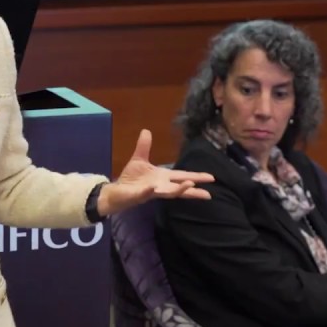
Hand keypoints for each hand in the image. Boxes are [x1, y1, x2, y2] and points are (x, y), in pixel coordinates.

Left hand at [95, 130, 214, 216]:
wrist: (115, 191)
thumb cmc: (130, 178)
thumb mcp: (139, 159)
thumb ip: (144, 146)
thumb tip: (146, 130)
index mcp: (163, 177)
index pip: (182, 176)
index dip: (196, 176)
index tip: (211, 177)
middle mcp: (160, 186)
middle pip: (180, 188)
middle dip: (193, 190)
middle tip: (209, 193)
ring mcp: (150, 192)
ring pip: (167, 193)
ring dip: (178, 189)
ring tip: (190, 185)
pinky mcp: (138, 195)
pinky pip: (145, 193)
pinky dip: (149, 191)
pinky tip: (154, 188)